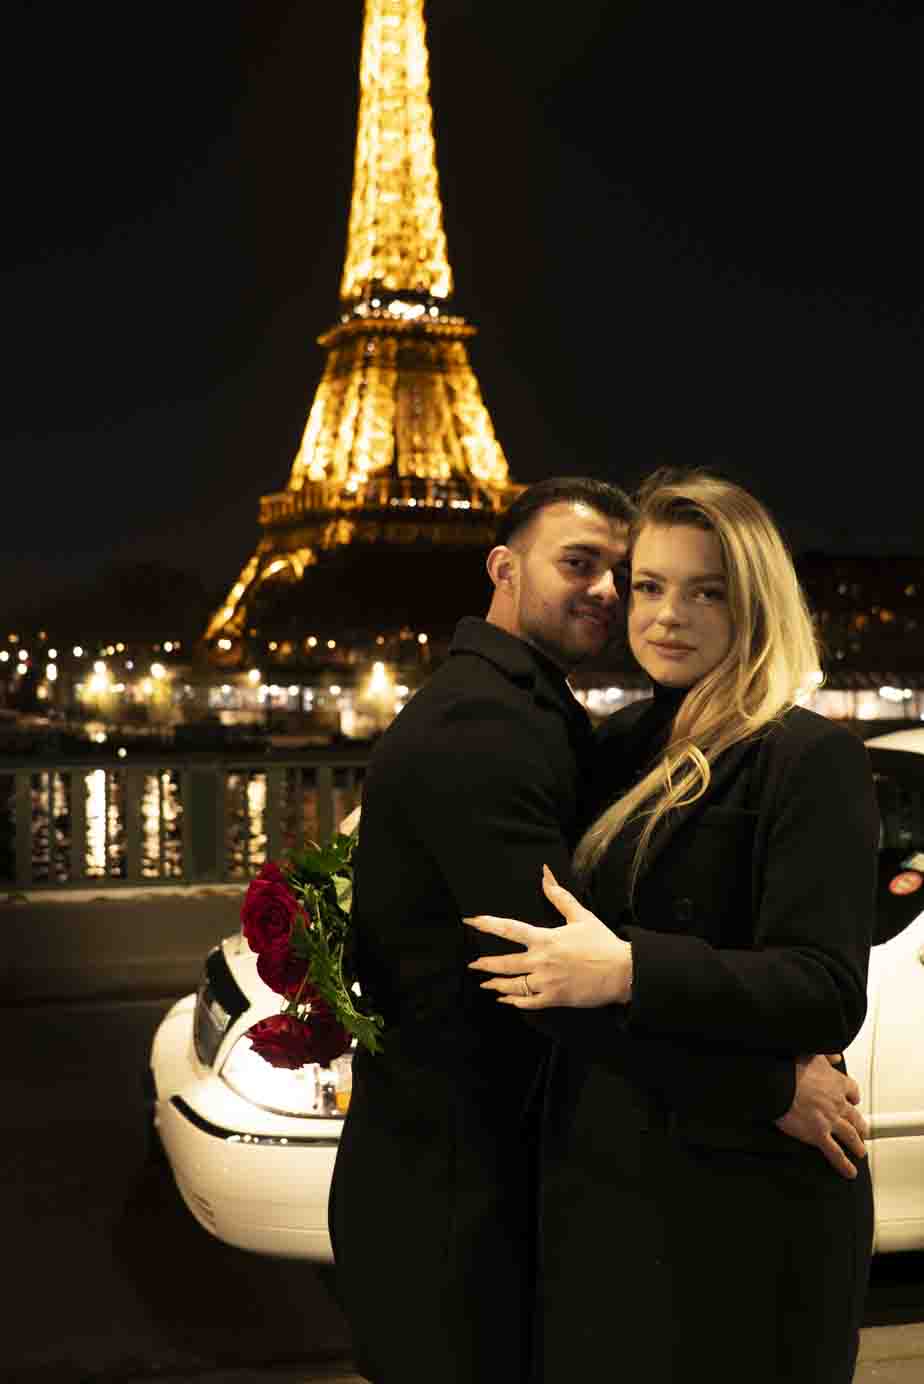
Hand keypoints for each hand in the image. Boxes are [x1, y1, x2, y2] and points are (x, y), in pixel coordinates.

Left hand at [463, 865, 632, 1008]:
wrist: (622, 972)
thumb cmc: (602, 943)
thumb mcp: (580, 915)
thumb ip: (559, 895)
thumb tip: (545, 873)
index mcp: (546, 938)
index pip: (510, 929)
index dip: (488, 924)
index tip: (471, 921)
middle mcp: (542, 960)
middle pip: (505, 963)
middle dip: (486, 964)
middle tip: (473, 964)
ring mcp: (547, 981)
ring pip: (514, 985)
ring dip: (496, 984)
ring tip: (485, 983)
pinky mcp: (555, 998)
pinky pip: (528, 1002)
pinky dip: (514, 1001)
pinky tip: (506, 999)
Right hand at [774, 1053, 868, 1178]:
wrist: (778, 1083)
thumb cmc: (790, 1068)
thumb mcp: (812, 1053)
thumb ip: (827, 1056)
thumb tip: (835, 1057)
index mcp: (836, 1083)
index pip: (852, 1091)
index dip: (853, 1097)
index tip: (853, 1099)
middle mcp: (837, 1103)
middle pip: (855, 1117)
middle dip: (861, 1125)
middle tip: (863, 1131)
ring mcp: (829, 1121)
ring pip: (850, 1136)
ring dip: (857, 1145)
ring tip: (861, 1152)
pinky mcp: (818, 1134)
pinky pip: (835, 1152)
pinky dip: (844, 1164)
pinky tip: (850, 1171)